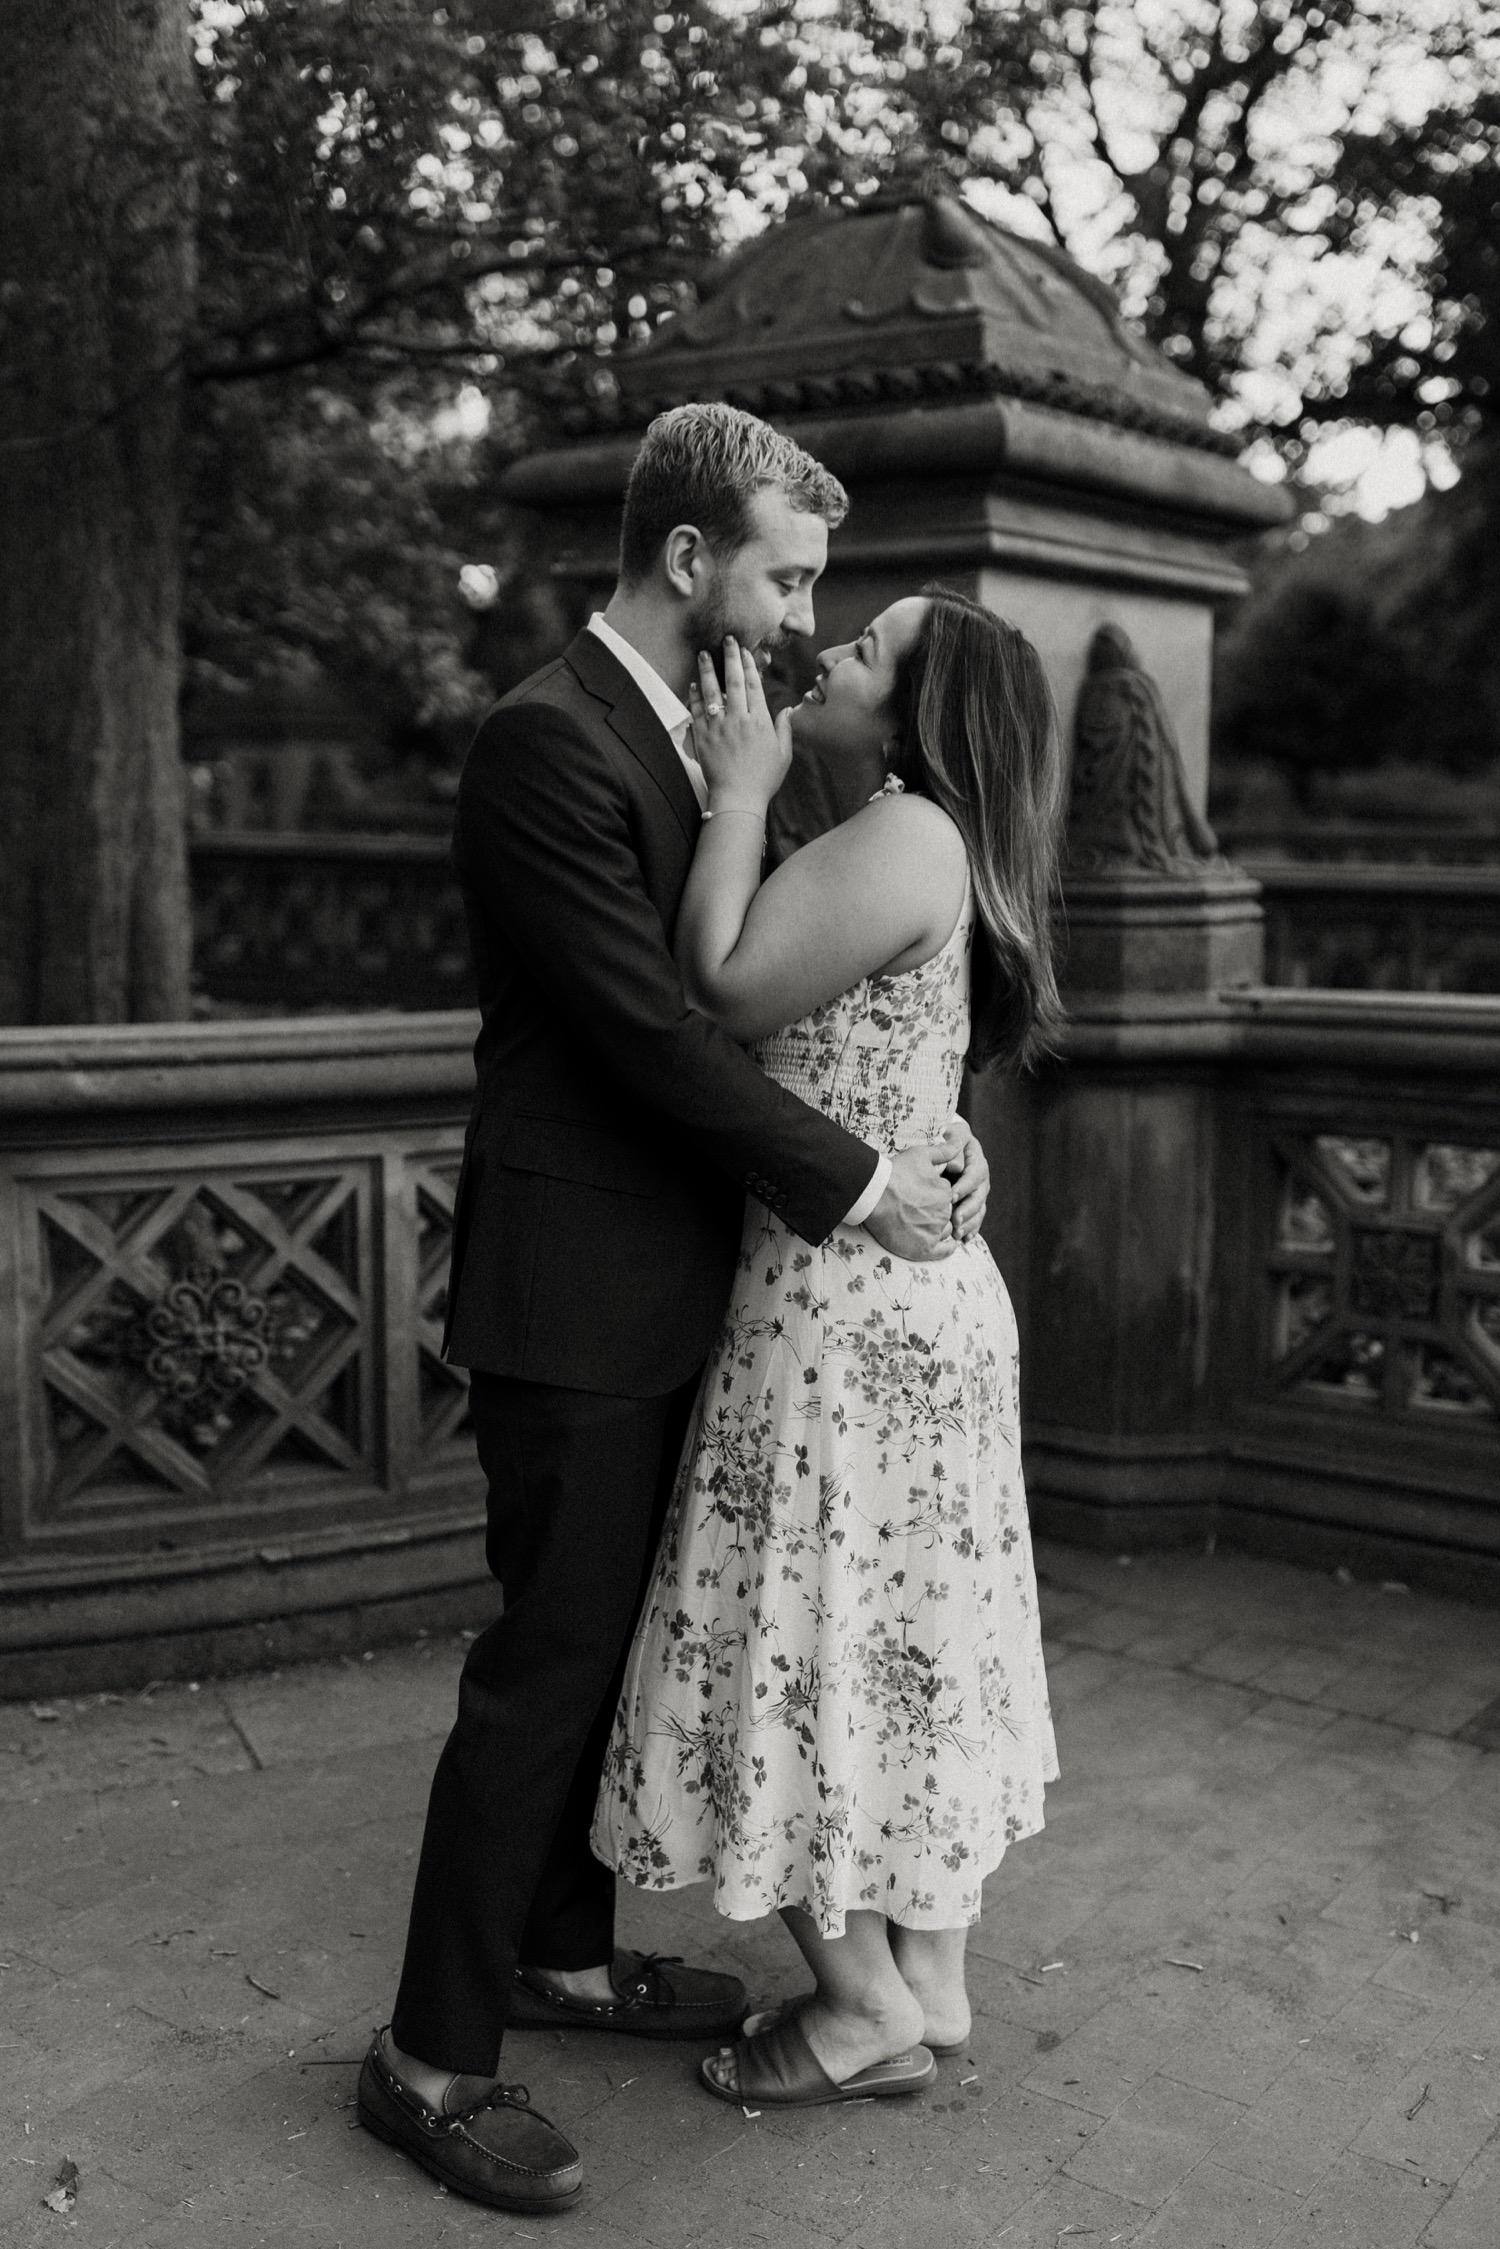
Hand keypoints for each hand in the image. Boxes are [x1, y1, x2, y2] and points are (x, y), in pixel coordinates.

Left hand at [688, 637, 792, 812]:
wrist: (737, 799)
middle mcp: (739, 720)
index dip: (748, 665)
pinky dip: (695, 697)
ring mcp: (719, 728)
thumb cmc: (763, 780)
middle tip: (726, 639)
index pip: (753, 685)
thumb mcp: (783, 755)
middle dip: (729, 658)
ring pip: (712, 693)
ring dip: (707, 671)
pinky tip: (693, 684)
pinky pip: (697, 712)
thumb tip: (785, 710)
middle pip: (733, 682)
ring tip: (702, 654)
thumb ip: (785, 729)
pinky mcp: (703, 738)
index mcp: (760, 722)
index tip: (744, 650)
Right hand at [863, 1143, 958, 1262]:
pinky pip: (943, 1251)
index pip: (950, 1197)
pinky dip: (946, 1248)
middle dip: (939, 1212)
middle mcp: (944, 1214)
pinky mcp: (922, 1249)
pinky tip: (946, 1244)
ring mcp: (934, 1232)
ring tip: (923, 1223)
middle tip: (919, 1208)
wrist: (873, 1194)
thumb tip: (960, 1141)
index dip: (938, 1195)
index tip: (924, 1194)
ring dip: (939, 1228)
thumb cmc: (895, 1172)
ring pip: (945, 1231)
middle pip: (948, 1214)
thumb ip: (944, 1151)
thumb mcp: (921, 1154)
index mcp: (947, 1193)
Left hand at [940, 1117, 988, 1239]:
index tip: (951, 1196)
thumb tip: (957, 1167)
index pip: (974, 1176)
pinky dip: (971, 1230)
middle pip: (978, 1197)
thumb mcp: (950, 1136)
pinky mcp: (973, 1205)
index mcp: (977, 1163)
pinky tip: (964, 1239)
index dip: (964, 1187)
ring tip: (957, 1234)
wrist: (948, 1146)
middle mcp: (981, 1180)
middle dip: (967, 1210)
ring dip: (969, 1224)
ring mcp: (978, 1194)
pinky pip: (975, 1219)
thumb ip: (953, 1146)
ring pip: (978, 1211)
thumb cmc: (946, 1141)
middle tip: (954, 1220)